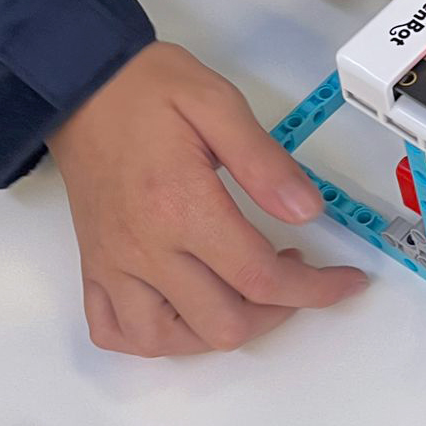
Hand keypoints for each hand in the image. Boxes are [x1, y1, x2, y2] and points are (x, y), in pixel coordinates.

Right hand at [49, 41, 367, 356]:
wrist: (79, 83)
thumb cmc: (149, 89)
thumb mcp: (219, 105)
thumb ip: (266, 163)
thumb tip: (308, 212)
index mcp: (181, 207)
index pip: (260, 276)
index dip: (314, 289)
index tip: (346, 282)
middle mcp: (143, 248)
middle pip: (222, 323)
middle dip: (276, 312)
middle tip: (296, 273)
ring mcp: (113, 264)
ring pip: (167, 342)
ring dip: (218, 330)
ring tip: (247, 293)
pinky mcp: (93, 266)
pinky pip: (115, 331)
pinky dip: (154, 338)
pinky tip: (185, 311)